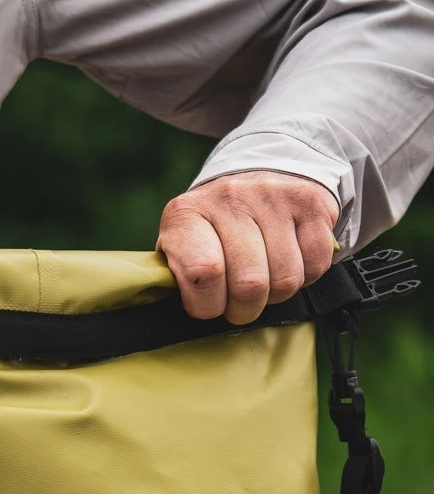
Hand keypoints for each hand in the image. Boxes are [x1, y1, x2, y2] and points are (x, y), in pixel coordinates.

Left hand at [157, 170, 339, 324]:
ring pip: (286, 280)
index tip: (209, 305)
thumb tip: (193, 314)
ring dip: (276, 294)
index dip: (208, 304)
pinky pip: (316, 265)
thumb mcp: (178, 251)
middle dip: (244, 308)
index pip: (203, 273)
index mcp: (186, 214)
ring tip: (263, 279)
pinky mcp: (311, 202)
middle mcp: (230, 198)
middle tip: (239, 303)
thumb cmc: (210, 233)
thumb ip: (179, 279)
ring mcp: (274, 196)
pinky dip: (305, 277)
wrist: (254, 179)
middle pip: (249, 284)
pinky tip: (288, 262)